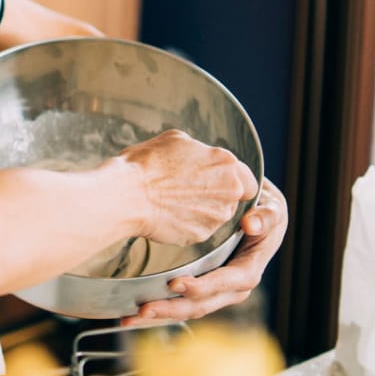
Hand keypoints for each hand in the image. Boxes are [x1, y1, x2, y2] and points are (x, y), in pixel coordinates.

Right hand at [121, 129, 258, 245]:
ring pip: (217, 215)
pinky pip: (199, 229)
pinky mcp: (202, 234)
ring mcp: (217, 215)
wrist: (127, 195)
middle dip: (216, 196)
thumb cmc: (146, 164)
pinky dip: (187, 224)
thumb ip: (198, 150)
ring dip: (202, 210)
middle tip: (189, 192)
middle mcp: (230, 190)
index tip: (215, 182)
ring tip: (173, 202)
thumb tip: (197, 154)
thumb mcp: (174, 140)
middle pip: (233, 198)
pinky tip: (168, 214)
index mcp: (226, 163)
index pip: (247, 179)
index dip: (231, 181)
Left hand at [121, 179, 288, 325]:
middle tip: (144, 309)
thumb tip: (252, 223)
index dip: (203, 286)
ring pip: (187, 309)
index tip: (177, 284)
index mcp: (249, 271)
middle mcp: (231, 289)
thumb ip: (266, 216)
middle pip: (202, 304)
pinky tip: (131, 315)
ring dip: (159, 315)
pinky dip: (157, 310)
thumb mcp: (272, 210)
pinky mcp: (200, 291)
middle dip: (172, 309)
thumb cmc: (264, 213)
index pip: (227, 282)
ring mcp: (214, 293)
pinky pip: (178, 304)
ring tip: (129, 318)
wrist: (256, 219)